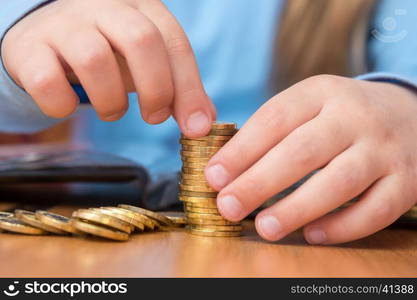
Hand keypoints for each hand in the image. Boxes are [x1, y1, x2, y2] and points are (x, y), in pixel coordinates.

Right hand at [1, 0, 214, 136]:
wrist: (48, 39)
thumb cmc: (109, 53)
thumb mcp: (147, 63)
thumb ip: (178, 88)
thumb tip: (202, 123)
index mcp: (140, 7)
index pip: (174, 42)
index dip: (189, 88)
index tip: (195, 127)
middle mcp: (102, 6)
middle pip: (141, 40)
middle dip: (156, 89)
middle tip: (154, 117)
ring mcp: (63, 23)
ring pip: (94, 59)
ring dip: (111, 101)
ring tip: (111, 111)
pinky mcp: (28, 47)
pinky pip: (48, 81)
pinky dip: (63, 105)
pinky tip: (67, 106)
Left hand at [205, 75, 416, 243]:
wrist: (408, 113)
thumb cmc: (340, 117)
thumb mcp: (310, 105)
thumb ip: (271, 129)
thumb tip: (224, 170)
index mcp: (322, 92)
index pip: (275, 118)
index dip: (241, 150)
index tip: (214, 176)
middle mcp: (355, 116)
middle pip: (302, 151)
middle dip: (260, 182)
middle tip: (228, 207)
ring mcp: (384, 148)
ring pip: (339, 181)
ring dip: (297, 208)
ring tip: (265, 227)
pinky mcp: (407, 180)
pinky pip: (375, 209)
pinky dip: (342, 227)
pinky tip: (312, 234)